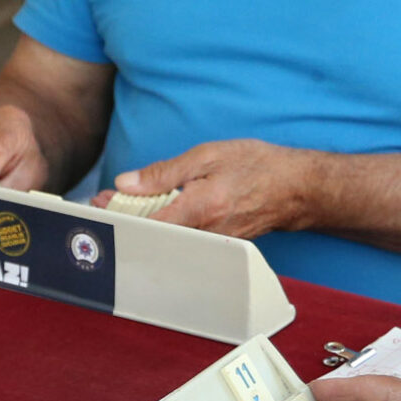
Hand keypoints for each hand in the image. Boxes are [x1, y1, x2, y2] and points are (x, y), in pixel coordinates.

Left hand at [98, 140, 312, 239]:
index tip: (101, 205)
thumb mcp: (208, 156)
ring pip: (166, 238)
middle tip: (108, 202)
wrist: (298, 188)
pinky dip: (164, 224)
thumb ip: (165, 172)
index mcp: (200, 209)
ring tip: (126, 203)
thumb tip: (127, 183)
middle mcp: (205, 233)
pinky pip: (182, 237)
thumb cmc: (258, 166)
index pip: (146, 223)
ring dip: (143, 221)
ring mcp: (212, 243)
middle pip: (152, 235)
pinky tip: (157, 209)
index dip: (119, 216)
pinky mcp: (218, 245)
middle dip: (125, 218)